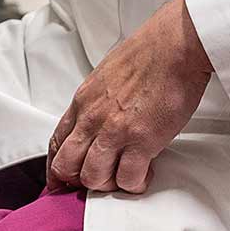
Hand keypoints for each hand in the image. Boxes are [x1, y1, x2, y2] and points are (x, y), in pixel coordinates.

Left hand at [46, 0, 212, 193]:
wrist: (174, 46)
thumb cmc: (148, 53)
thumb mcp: (106, 75)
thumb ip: (97, 101)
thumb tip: (99, 117)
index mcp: (83, 101)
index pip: (55, 143)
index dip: (57, 168)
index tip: (64, 180)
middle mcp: (92, 118)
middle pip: (66, 166)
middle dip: (80, 180)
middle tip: (100, 179)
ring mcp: (115, 131)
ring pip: (92, 179)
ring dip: (109, 184)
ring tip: (124, 175)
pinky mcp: (142, 141)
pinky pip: (128, 179)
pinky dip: (135, 184)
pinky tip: (145, 173)